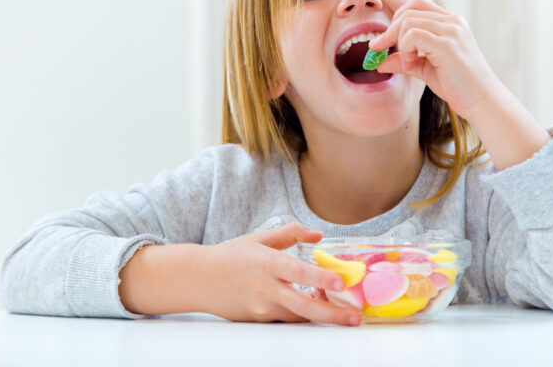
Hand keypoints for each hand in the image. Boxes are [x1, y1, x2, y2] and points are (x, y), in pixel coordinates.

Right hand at [200, 224, 359, 325]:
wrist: (198, 280)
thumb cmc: (230, 256)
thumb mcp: (260, 238)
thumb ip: (291, 233)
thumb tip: (318, 235)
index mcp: (267, 263)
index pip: (298, 272)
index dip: (320, 278)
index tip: (340, 282)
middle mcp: (265, 288)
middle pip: (303, 306)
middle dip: (332, 314)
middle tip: (354, 317)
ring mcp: (261, 307)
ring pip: (297, 316)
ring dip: (320, 316)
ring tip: (342, 315)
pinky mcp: (258, 320)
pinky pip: (285, 320)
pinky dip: (301, 316)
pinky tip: (315, 310)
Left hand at [368, 0, 499, 117]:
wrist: (482, 101)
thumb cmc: (458, 86)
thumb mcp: (425, 69)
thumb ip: (405, 61)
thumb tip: (380, 62)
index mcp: (450, 22)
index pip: (415, 5)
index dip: (395, 20)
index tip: (382, 42)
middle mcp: (452, 22)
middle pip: (408, 10)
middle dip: (389, 31)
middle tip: (380, 50)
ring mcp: (452, 31)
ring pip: (408, 21)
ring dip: (398, 42)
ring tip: (408, 62)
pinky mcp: (448, 44)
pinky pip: (413, 35)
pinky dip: (405, 48)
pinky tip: (411, 63)